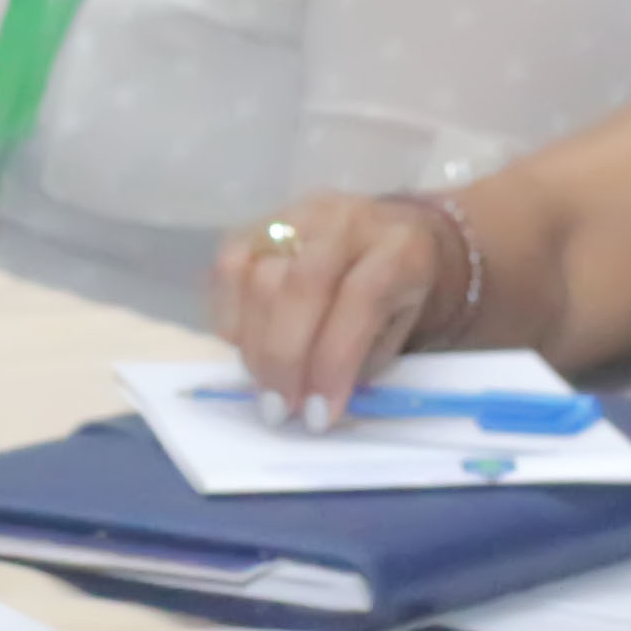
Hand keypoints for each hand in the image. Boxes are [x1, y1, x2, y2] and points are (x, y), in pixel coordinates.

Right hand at [211, 189, 454, 420]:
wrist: (391, 236)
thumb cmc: (397, 296)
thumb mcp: (401, 331)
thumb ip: (361, 361)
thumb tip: (313, 399)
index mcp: (397, 247)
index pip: (360, 298)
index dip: (334, 361)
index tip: (319, 415)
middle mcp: (346, 220)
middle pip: (301, 285)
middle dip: (285, 359)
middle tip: (280, 409)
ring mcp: (297, 214)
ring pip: (258, 277)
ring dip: (255, 346)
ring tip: (265, 386)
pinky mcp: (258, 222)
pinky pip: (228, 267)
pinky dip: (229, 316)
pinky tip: (244, 348)